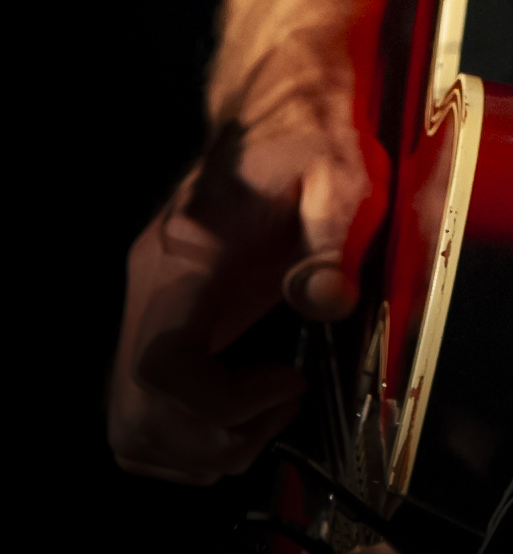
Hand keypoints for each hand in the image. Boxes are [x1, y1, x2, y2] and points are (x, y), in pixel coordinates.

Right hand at [108, 0, 399, 482]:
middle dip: (210, 440)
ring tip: (266, 412)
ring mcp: (148, 307)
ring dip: (198, 449)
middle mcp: (150, 286)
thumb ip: (332, 237)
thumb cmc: (310, 136)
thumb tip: (325, 299)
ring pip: (129, 428)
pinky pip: (142, 411)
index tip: (285, 385)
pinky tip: (245, 411)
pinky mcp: (162, 321)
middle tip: (279, 409)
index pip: (159, 367)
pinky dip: (187, 438)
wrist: (279, 104)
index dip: (218, 404)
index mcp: (184, 254)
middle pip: (134, 415)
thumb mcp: (342, 174)